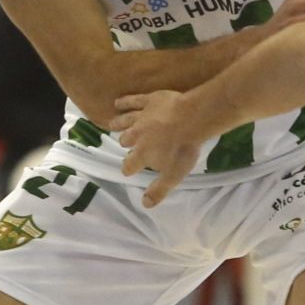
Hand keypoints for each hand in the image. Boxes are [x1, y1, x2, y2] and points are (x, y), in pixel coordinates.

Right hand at [114, 90, 202, 206]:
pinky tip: (118, 102)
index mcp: (141, 154)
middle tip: (127, 144)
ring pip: (124, 121)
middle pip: (125, 140)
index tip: (128, 170)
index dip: (128, 168)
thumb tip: (144, 204)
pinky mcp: (148, 100)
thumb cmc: (183, 149)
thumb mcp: (173, 175)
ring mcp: (141, 116)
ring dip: (118, 123)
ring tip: (112, 124)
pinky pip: (132, 101)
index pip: (129, 164)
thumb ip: (158, 190)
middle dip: (125, 143)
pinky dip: (124, 101)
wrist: (192, 119)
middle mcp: (136, 135)